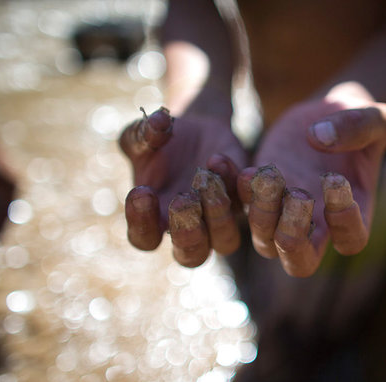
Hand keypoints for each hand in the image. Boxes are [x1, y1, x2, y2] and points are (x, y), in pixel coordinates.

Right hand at [119, 107, 246, 266]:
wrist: (196, 130)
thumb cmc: (160, 142)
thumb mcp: (142, 136)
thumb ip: (141, 134)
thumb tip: (157, 123)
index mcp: (155, 221)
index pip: (145, 239)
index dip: (141, 222)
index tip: (141, 191)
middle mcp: (188, 229)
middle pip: (191, 255)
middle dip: (187, 232)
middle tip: (181, 200)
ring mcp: (220, 219)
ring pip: (225, 240)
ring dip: (217, 214)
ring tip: (205, 179)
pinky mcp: (244, 200)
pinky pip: (245, 202)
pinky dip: (234, 182)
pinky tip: (219, 159)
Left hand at [238, 82, 385, 276]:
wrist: (324, 116)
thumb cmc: (359, 121)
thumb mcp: (376, 116)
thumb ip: (361, 125)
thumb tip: (318, 138)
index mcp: (355, 213)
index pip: (351, 240)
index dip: (344, 221)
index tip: (337, 180)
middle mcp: (317, 224)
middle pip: (300, 263)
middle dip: (294, 239)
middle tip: (300, 197)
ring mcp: (283, 213)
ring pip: (265, 242)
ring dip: (264, 214)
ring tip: (270, 174)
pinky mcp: (259, 194)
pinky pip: (243, 207)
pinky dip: (239, 192)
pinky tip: (243, 168)